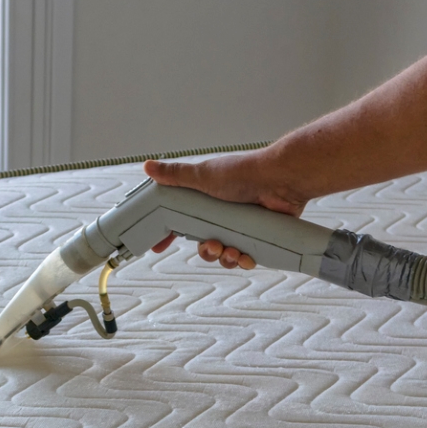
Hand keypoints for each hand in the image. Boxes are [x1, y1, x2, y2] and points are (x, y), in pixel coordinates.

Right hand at [144, 153, 307, 269]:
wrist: (279, 180)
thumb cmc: (242, 173)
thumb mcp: (203, 175)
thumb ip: (175, 175)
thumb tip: (147, 166)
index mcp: (206, 202)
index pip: (182, 222)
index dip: (169, 236)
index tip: (158, 248)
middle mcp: (222, 215)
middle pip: (204, 243)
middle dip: (206, 251)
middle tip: (212, 245)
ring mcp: (241, 226)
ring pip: (225, 253)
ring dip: (225, 258)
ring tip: (232, 252)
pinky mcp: (259, 236)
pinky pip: (247, 257)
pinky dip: (244, 261)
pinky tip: (246, 258)